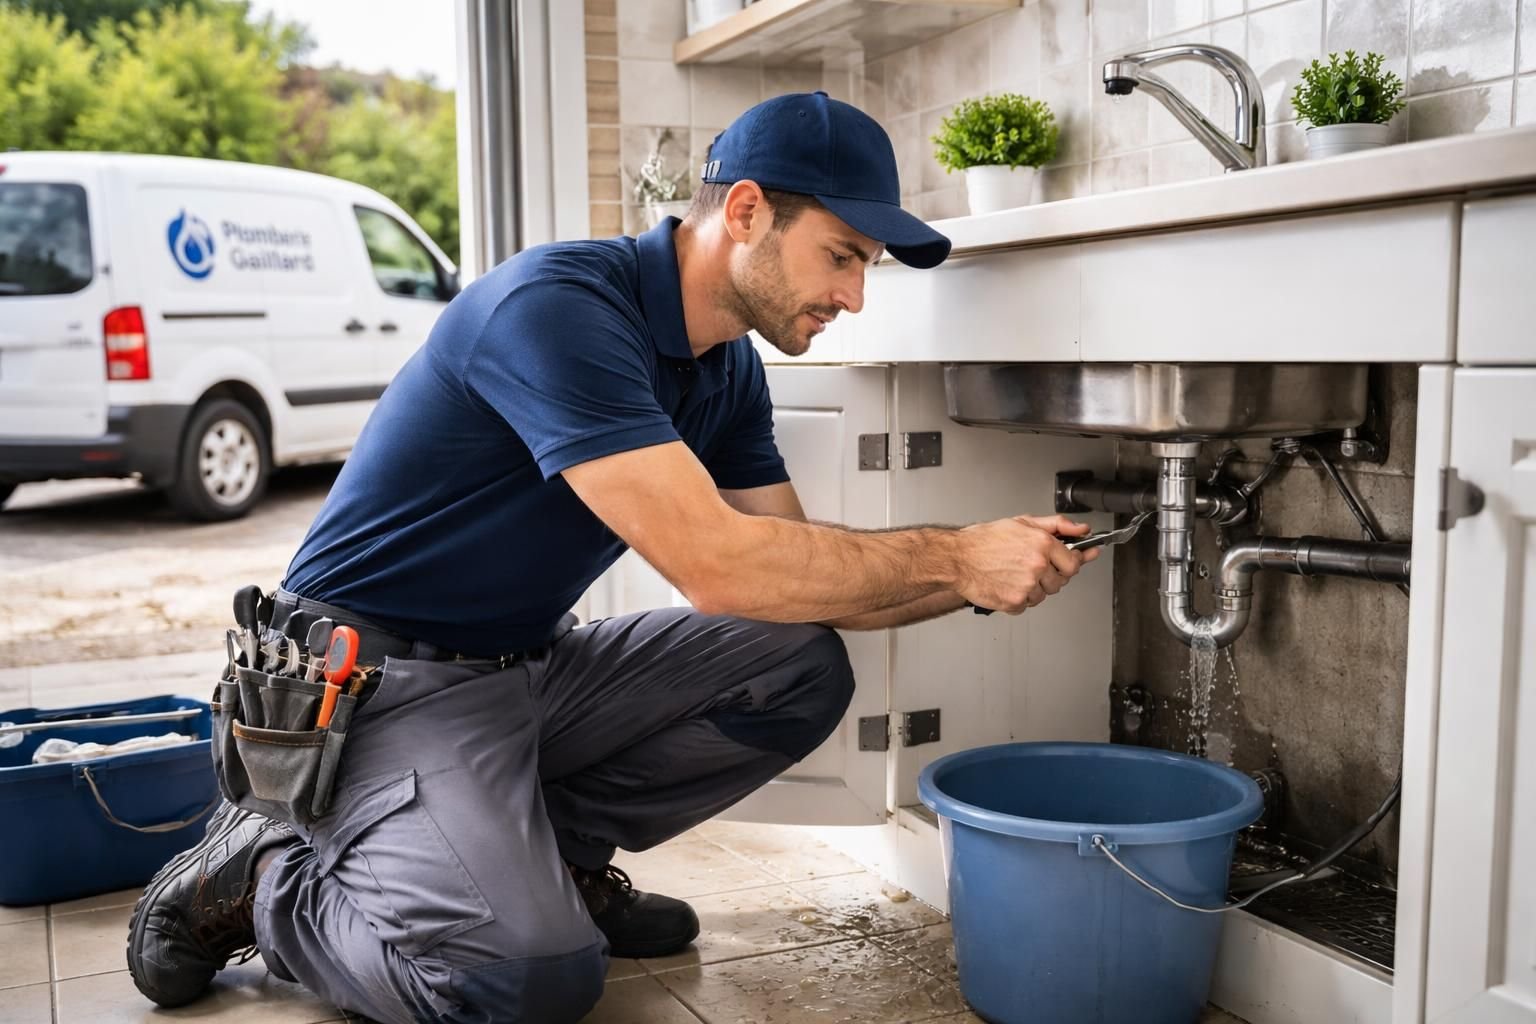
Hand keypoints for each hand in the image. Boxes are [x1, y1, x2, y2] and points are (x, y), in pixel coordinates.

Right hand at [954, 515, 1097, 613]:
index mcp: (1042, 544)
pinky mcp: (1014, 602)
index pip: (1074, 562)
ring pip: (1043, 595)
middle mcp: (1037, 565)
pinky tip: (1006, 584)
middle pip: (1060, 581)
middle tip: (1030, 567)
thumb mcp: (1022, 523)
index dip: (1072, 563)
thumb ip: (1057, 525)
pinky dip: (1018, 599)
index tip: (1072, 563)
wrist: (957, 558)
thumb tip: (1082, 529)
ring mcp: (1026, 586)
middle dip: (1049, 576)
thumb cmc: (983, 541)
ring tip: (1013, 574)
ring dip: (1033, 588)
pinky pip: (1026, 605)